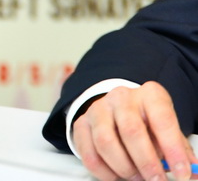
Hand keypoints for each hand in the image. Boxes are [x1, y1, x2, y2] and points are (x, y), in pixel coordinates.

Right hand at [72, 82, 197, 180]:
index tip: (182, 174)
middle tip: (156, 180)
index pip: (162, 120)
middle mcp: (121, 97)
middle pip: (131, 130)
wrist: (120, 111)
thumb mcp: (168, 131)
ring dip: (124, 168)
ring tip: (137, 178)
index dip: (173, 150)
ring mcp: (98, 109)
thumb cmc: (149, 124)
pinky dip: (103, 171)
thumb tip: (193, 174)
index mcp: (150, 95)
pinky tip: (116, 176)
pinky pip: (88, 152)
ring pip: (105, 142)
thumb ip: (180, 151)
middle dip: (146, 162)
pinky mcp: (81, 123)